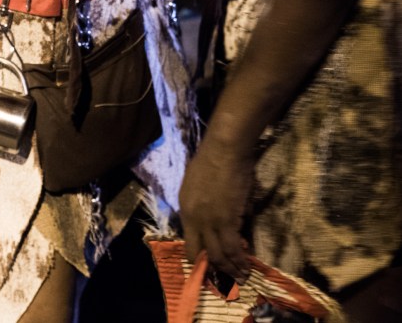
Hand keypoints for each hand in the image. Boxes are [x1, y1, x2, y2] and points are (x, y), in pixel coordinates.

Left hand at [180, 138, 254, 279]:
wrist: (223, 151)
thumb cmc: (211, 162)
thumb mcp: (196, 187)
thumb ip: (204, 207)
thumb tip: (222, 222)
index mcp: (185, 211)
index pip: (189, 243)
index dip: (199, 259)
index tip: (209, 269)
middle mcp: (194, 220)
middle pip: (202, 252)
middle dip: (215, 270)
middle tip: (226, 281)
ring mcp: (210, 220)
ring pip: (219, 253)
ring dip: (231, 268)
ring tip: (241, 278)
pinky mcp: (227, 218)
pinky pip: (233, 245)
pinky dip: (240, 257)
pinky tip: (246, 265)